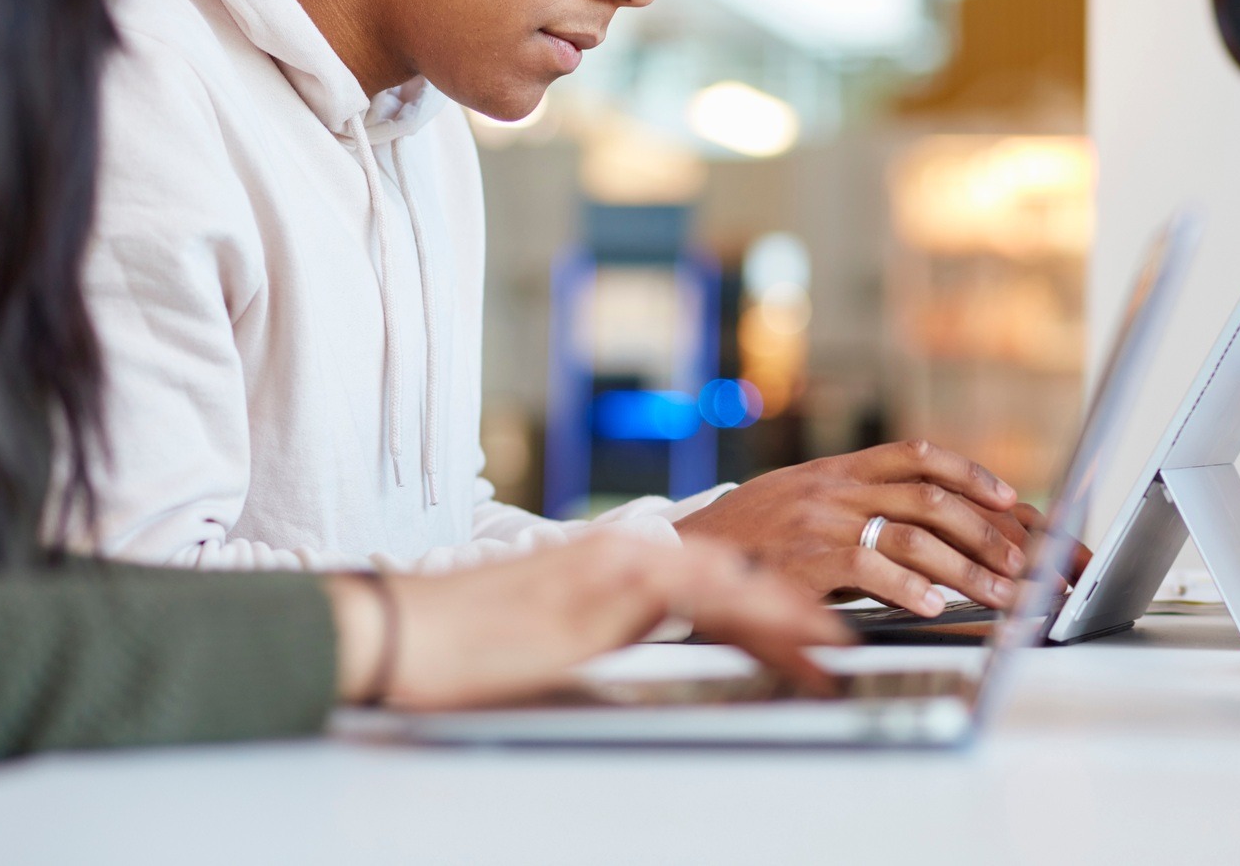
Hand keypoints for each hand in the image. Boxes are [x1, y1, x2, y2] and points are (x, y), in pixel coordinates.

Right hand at [325, 533, 851, 709]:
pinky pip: (704, 598)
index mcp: (613, 566)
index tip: (808, 632)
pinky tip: (788, 642)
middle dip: (791, 608)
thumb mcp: (553, 651)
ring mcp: (619, 565)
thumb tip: (650, 685)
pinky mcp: (610, 587)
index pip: (711, 579)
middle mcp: (625, 554)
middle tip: (839, 641)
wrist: (400, 630)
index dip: (766, 606)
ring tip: (833, 648)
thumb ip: (607, 651)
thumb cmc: (459, 647)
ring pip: (732, 582)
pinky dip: (756, 617)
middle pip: (733, 575)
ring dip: (788, 615)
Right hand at [673, 439, 1036, 616]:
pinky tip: (934, 605)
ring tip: (1001, 594)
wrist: (678, 554)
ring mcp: (822, 519)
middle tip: (1026, 563)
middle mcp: (837, 487)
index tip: (1013, 500)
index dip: (972, 475)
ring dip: (967, 566)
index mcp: (840, 469)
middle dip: (989, 531)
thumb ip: (856, 504)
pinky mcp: (805, 558)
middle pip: (933, 497)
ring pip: (914, 533)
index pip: (920, 456)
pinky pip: (868, 566)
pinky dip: (908, 586)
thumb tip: (917, 530)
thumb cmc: (748, 535)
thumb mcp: (803, 501)